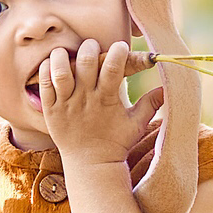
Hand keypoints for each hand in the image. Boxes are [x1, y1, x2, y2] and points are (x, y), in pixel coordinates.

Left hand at [37, 39, 156, 168]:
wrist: (91, 165)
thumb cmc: (116, 142)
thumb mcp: (137, 124)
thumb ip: (151, 104)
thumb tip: (168, 88)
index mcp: (107, 99)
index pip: (113, 67)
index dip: (119, 52)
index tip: (122, 47)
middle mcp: (86, 99)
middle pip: (86, 63)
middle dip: (90, 48)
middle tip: (93, 48)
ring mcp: (66, 104)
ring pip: (60, 71)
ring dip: (63, 56)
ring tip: (67, 54)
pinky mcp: (51, 110)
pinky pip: (44, 84)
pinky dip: (46, 70)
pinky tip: (52, 65)